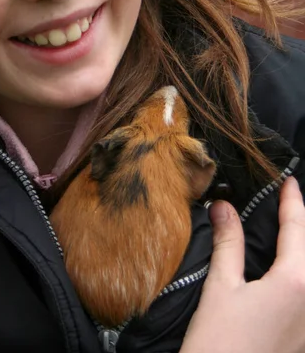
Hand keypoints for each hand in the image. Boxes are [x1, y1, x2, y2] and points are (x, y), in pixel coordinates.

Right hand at [180, 177, 304, 352]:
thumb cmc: (219, 346)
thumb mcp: (221, 288)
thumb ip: (228, 243)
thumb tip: (223, 207)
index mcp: (295, 282)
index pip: (297, 228)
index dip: (292, 201)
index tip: (289, 181)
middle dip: (301, 225)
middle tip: (288, 204)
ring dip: (301, 251)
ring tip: (286, 235)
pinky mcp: (304, 339)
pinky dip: (298, 275)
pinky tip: (283, 274)